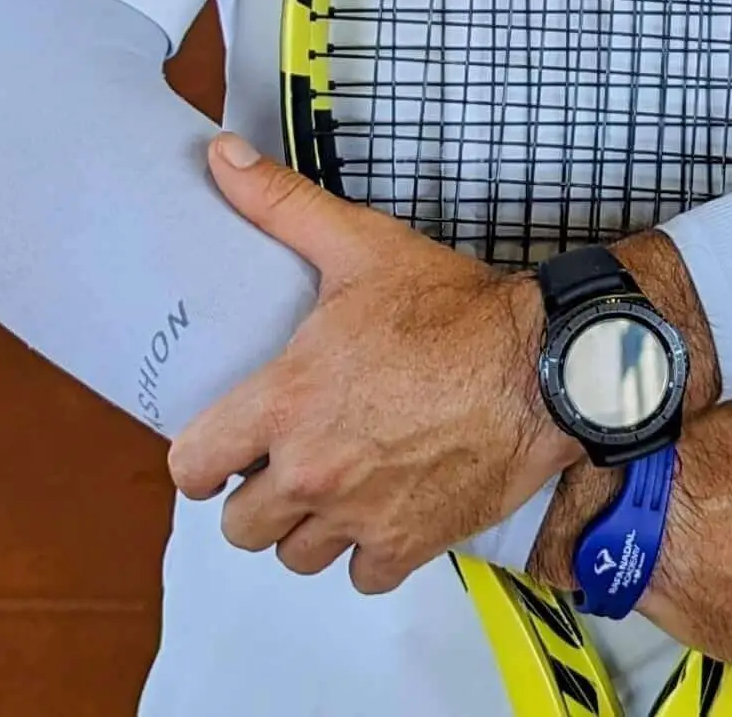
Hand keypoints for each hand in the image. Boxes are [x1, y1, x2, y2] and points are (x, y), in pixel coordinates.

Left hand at [168, 136, 577, 592]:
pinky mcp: (408, 546)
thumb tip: (218, 155)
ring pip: (294, 557)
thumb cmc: (450, 309)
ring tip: (334, 485)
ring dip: (308, 528)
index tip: (226, 442)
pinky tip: (383, 509)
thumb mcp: (361, 245)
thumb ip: (281, 204)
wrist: (541, 364)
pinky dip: (367, 552)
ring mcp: (358, 516)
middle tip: (288, 459)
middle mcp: (311, 472)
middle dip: (257, 495)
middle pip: (238, 526)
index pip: (190, 467)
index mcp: (285, 402)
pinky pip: (359, 577)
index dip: (201, 457)